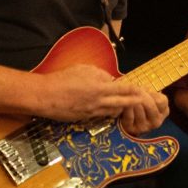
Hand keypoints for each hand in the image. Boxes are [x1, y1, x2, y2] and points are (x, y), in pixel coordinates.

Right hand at [38, 64, 168, 129]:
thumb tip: (110, 79)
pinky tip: (109, 108)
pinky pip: (102, 115)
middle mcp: (99, 102)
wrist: (44, 96)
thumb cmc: (63, 79)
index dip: (135, 89)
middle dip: (134, 102)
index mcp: (100, 88)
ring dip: (121, 107)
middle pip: (123, 103)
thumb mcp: (84, 69)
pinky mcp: (85, 118)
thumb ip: (100, 74)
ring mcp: (92, 112)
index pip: (125, 89)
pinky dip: (108, 112)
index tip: (143, 89)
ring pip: (114, 111)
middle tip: (142, 100)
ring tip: (126, 103)